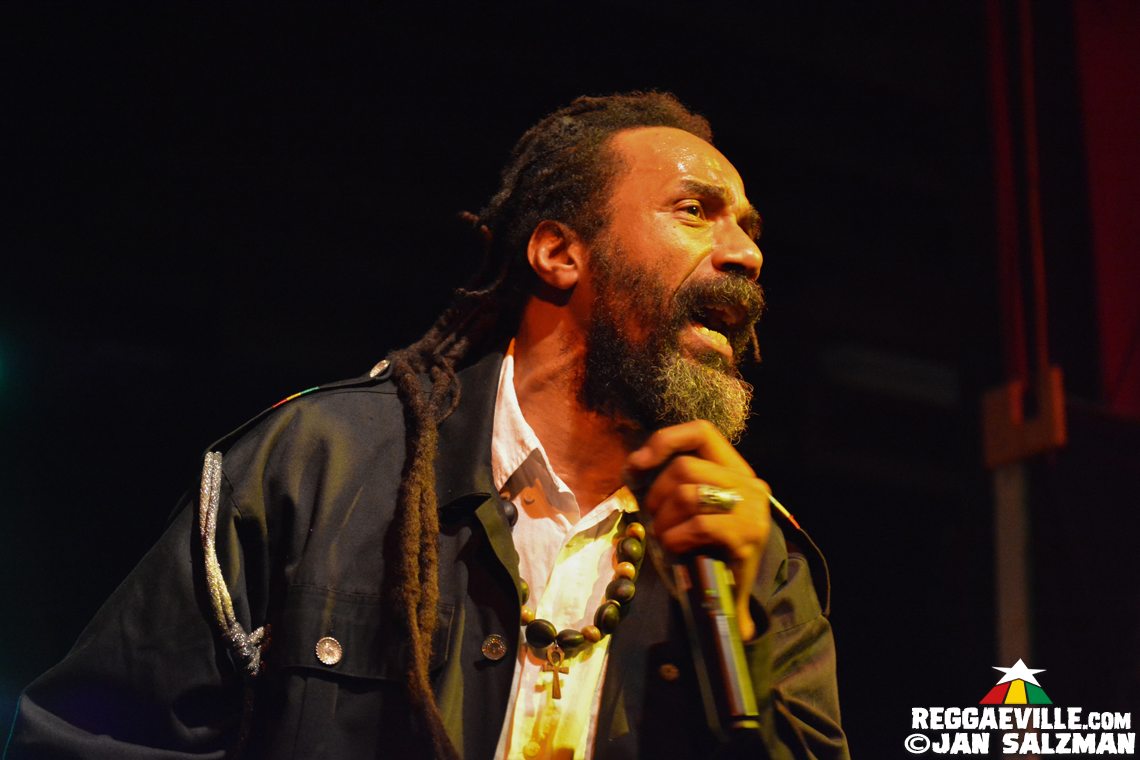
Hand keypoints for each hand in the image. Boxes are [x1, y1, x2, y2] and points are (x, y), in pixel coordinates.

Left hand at [626, 420, 771, 639]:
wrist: (728, 599)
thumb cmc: (703, 548)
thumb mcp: (690, 508)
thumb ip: (671, 482)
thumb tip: (633, 465)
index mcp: (736, 470)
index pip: (701, 432)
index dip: (665, 440)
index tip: (637, 464)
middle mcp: (749, 484)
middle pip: (685, 466)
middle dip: (657, 492)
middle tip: (653, 518)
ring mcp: (752, 511)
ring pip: (688, 494)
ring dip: (664, 519)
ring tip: (665, 536)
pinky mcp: (747, 537)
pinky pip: (698, 525)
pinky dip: (676, 537)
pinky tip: (676, 548)